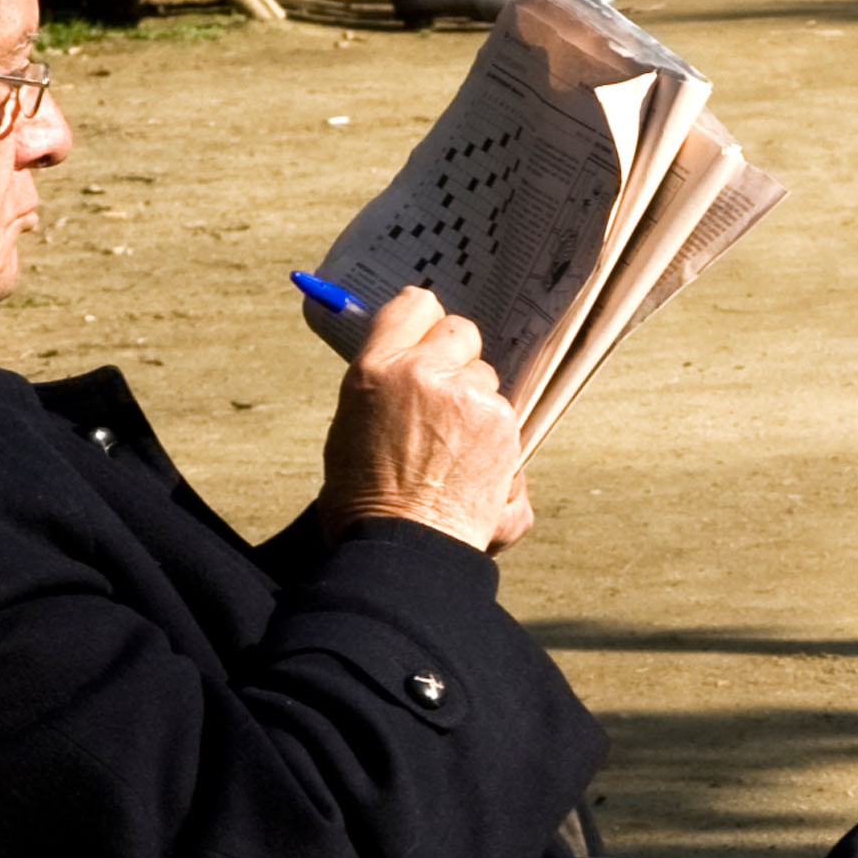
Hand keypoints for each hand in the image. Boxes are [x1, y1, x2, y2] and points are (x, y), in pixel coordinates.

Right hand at [317, 285, 527, 552]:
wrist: (400, 552)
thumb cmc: (364, 501)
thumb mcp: (351, 426)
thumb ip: (384, 386)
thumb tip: (409, 368)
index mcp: (380, 368)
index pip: (416, 305)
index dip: (424, 324)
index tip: (427, 340)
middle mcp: (428, 373)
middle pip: (461, 335)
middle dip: (455, 363)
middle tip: (439, 405)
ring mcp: (473, 399)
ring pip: (487, 382)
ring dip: (476, 408)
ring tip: (450, 455)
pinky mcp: (505, 429)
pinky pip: (506, 422)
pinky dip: (496, 446)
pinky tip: (471, 475)